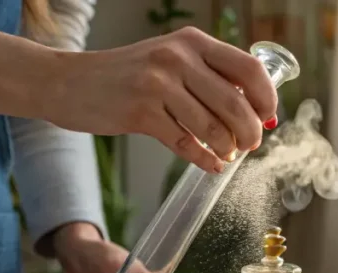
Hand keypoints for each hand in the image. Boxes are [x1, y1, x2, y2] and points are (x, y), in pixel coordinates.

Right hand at [0, 26, 277, 173]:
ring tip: (227, 153)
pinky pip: (186, 143)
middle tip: (250, 144)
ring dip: (226, 147)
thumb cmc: (127, 76)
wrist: (68, 82)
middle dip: (250, 131)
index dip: (267, 97)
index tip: (269, 117)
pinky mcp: (140, 112)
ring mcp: (157, 84)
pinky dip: (204, 159)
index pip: (249, 68)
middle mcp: (177, 58)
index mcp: (192, 42)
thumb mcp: (170, 61)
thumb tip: (255, 110)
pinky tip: (212, 165)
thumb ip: (209, 77)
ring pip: (212, 127)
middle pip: (235, 103)